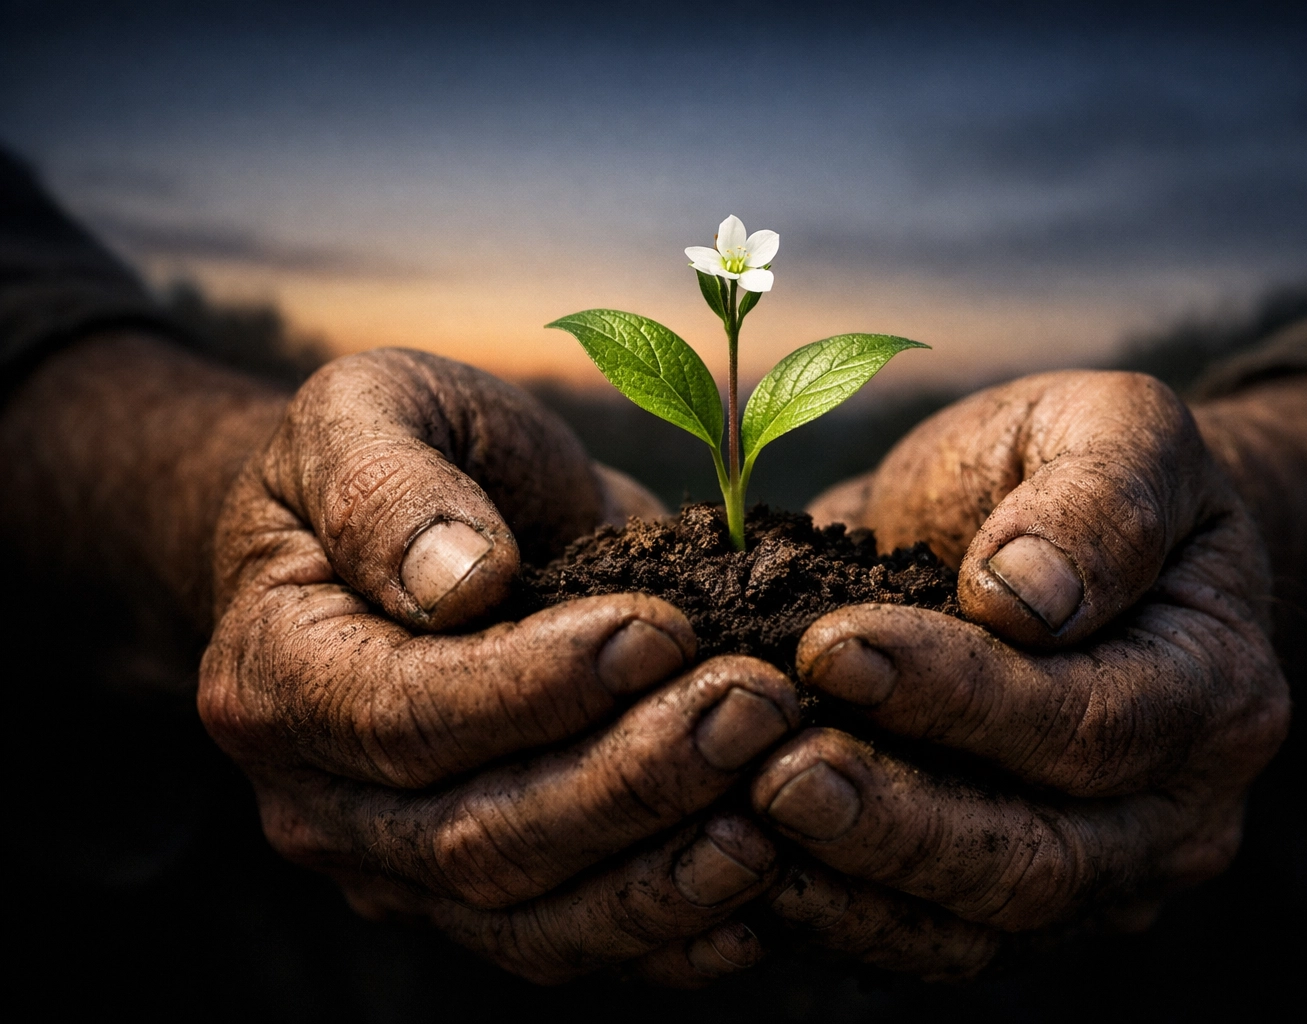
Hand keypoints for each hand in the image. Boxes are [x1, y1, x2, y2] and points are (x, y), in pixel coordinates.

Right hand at [200, 348, 798, 984]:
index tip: (659, 631)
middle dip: (633, 779)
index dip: (537, 686)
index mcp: (275, 674)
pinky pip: (570, 945)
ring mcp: (398, 868)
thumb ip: (389, 485)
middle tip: (755, 706)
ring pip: (531, 921)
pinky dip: (669, 937)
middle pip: (478, 835)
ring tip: (773, 806)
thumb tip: (458, 585)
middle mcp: (320, 802)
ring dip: (664, 875)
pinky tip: (757, 894)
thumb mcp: (369, 410)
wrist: (414, 530)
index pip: (404, 714)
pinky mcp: (478, 899)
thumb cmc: (400, 457)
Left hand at [758, 370, 1289, 977]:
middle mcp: (1177, 812)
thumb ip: (1097, 495)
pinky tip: (755, 862)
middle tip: (776, 774)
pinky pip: (932, 941)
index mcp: (1217, 690)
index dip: (960, 696)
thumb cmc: (1084, 470)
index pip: (1092, 722)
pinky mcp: (1019, 903)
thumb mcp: (1114, 427)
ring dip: (856, 886)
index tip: (834, 644)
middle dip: (899, 822)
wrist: (1070, 537)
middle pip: (1041, 859)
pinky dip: (842, 916)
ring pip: (981, 925)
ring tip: (748, 820)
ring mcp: (1102, 874)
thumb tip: (1027, 599)